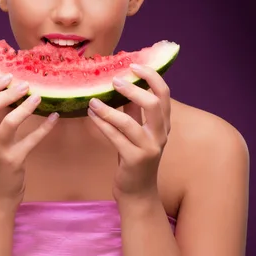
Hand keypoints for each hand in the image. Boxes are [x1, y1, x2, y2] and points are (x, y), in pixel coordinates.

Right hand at [0, 74, 58, 207]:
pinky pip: (32, 139)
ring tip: (38, 97)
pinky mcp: (14, 160)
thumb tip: (8, 95)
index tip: (7, 77)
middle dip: (7, 91)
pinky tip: (54, 118)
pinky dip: (45, 127)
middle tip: (24, 85)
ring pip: (9, 121)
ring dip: (25, 106)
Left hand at [86, 63, 171, 201]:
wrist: (137, 191)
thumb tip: (122, 84)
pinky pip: (115, 137)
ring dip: (107, 109)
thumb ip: (133, 110)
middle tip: (113, 81)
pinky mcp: (135, 160)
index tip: (134, 65)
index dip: (151, 76)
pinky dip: (101, 124)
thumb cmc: (134, 156)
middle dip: (133, 88)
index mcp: (164, 124)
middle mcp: (161, 135)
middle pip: (154, 104)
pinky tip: (91, 115)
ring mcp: (149, 148)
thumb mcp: (137, 131)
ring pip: (128, 122)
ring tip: (92, 101)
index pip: (164, 94)